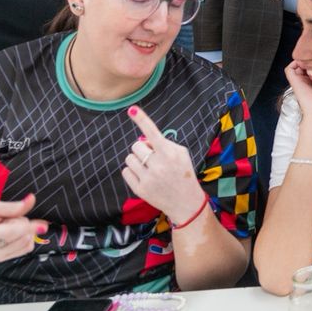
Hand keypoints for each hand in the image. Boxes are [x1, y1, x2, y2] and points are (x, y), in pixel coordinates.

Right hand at [0, 194, 46, 263]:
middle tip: (10, 220)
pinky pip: (23, 251)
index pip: (12, 232)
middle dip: (23, 225)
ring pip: (25, 245)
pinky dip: (25, 241)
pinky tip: (16, 235)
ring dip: (25, 233)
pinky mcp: (0, 260)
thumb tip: (31, 199)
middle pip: (21, 237)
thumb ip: (12, 206)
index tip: (42, 224)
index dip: (30, 227)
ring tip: (9, 227)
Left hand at [121, 105, 204, 223]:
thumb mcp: (181, 154)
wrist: (185, 201)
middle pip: (136, 146)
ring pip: (129, 158)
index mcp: (169, 154)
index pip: (153, 132)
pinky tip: (144, 176)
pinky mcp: (140, 189)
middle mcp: (158, 165)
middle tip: (152, 157)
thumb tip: (143, 140)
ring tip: (149, 168)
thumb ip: (163, 143)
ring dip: (136, 160)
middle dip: (142, 149)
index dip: (142, 119)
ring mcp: (148, 178)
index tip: (132, 109)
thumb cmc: (183, 172)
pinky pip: (126, 171)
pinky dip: (132, 172)